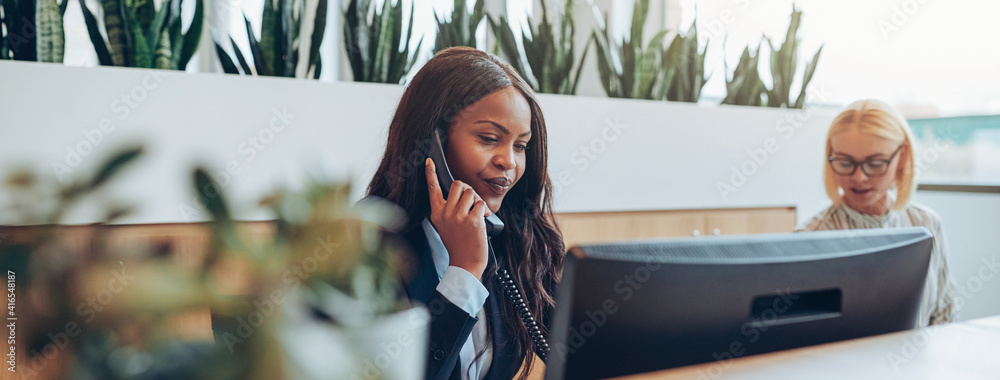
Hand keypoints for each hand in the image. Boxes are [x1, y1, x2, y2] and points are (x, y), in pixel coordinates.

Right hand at [425, 158, 491, 279]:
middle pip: (457, 185)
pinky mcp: (472, 220)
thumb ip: (448, 209)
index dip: (430, 173)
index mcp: (437, 213)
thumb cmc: (458, 243)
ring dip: (478, 200)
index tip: (429, 161)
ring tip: (478, 212)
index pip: (432, 189)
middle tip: (472, 200)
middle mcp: (445, 213)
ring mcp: (458, 216)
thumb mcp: (445, 225)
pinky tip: (483, 220)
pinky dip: (485, 210)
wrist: (465, 262)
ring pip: (471, 192)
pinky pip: (481, 204)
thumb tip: (461, 192)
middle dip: (467, 189)